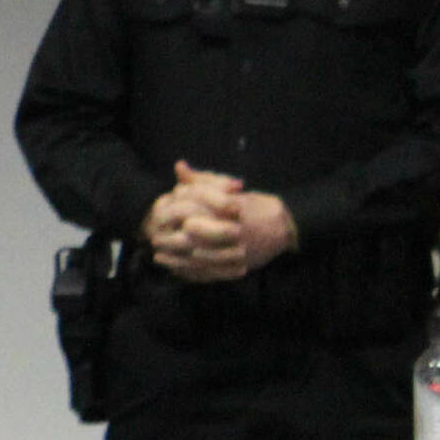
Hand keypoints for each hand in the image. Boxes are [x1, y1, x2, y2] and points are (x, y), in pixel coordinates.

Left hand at [141, 161, 295, 282]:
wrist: (285, 227)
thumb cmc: (252, 206)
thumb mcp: (229, 189)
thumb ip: (202, 181)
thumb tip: (179, 167)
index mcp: (230, 206)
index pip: (196, 202)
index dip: (176, 205)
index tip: (163, 209)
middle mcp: (234, 228)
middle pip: (193, 232)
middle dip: (171, 233)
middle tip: (154, 236)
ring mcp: (237, 250)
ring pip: (199, 256)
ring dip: (175, 256)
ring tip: (158, 255)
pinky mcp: (238, 266)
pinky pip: (210, 272)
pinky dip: (190, 272)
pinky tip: (174, 269)